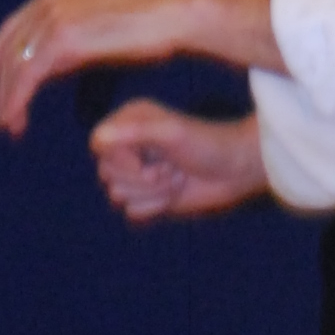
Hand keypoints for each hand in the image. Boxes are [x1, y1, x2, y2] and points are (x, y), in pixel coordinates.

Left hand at [0, 0, 278, 134]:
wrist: (175, 18)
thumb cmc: (153, 30)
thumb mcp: (103, 34)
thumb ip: (74, 46)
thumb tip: (55, 70)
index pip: (14, 25)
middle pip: (10, 45)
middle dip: (1, 83)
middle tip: (2, 117)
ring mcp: (55, 15)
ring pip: (15, 62)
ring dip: (8, 97)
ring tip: (10, 126)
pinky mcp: (63, 36)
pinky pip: (28, 73)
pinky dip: (17, 98)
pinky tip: (17, 118)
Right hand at [88, 100, 268, 222]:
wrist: (236, 170)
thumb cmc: (208, 144)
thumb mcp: (172, 132)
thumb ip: (135, 133)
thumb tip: (99, 139)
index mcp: (130, 121)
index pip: (99, 143)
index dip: (118, 158)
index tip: (144, 160)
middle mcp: (129, 146)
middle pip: (106, 173)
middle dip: (142, 177)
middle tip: (171, 167)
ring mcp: (138, 173)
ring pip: (118, 195)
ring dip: (153, 192)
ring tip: (176, 177)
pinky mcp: (148, 197)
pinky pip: (132, 212)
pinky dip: (156, 206)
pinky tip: (176, 193)